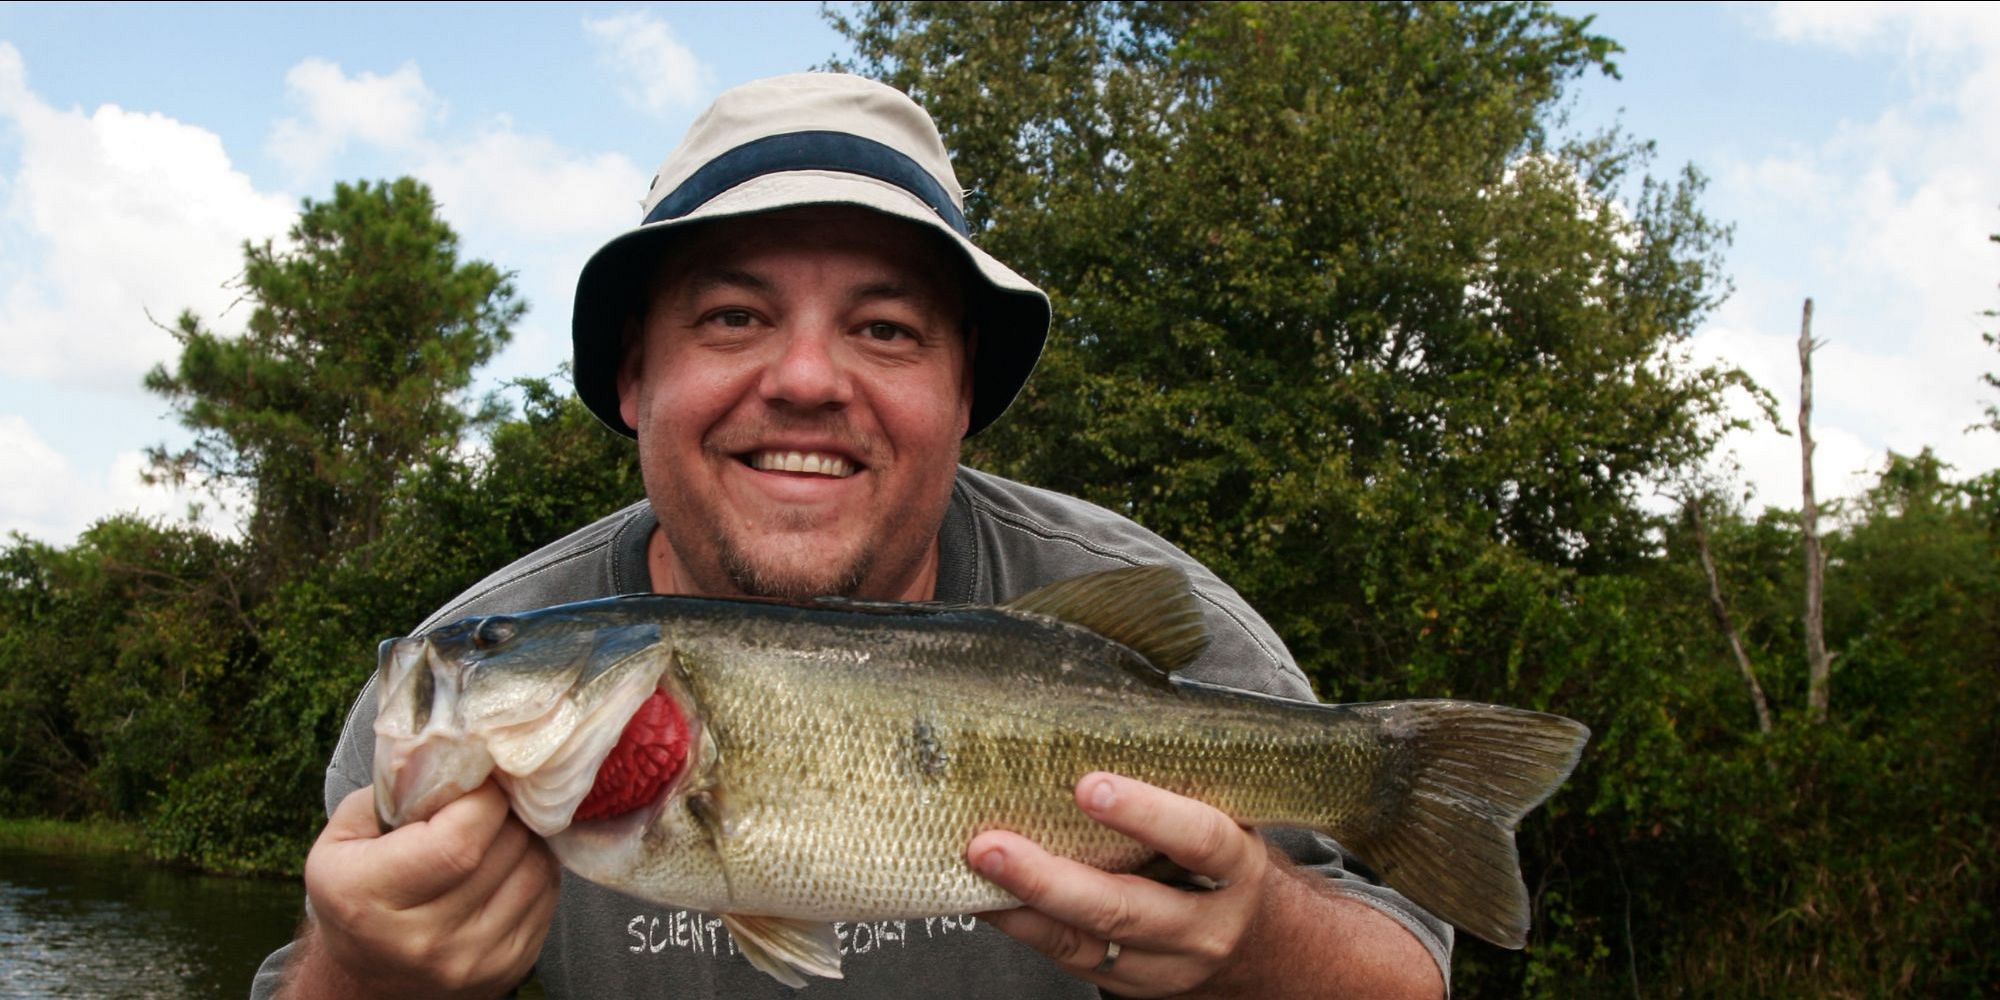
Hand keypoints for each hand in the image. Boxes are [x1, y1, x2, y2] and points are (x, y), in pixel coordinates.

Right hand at [291, 781, 559, 998]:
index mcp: (366, 898)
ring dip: (527, 836)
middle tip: (495, 798)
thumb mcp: (347, 834)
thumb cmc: (356, 889)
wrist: (367, 977)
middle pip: (503, 850)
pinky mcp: (508, 969)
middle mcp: (419, 940)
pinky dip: (536, 866)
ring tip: (500, 828)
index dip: (485, 797)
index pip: (460, 838)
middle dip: (508, 811)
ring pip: (535, 870)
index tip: (483, 779)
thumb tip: (462, 745)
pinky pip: (547, 896)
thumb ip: (396, 788)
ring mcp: (468, 962)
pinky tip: (510, 860)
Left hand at [967, 772, 1278, 997]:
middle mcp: (1204, 925)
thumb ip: (1182, 789)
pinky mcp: (1132, 985)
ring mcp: (1166, 965)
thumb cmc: (1229, 864)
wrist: (1266, 950)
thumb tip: (1099, 719)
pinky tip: (987, 898)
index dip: (1145, 813)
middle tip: (991, 844)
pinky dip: (1024, 927)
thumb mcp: (1230, 822)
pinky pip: (1070, 957)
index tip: (1088, 785)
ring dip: (1022, 906)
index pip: (1198, 839)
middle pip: (1124, 908)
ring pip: (1086, 942)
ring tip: (974, 868)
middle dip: (1050, 878)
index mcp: (1237, 868)